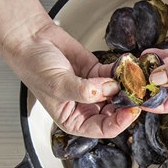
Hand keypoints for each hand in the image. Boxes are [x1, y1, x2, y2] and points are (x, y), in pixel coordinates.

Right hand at [9, 22, 139, 137]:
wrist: (31, 39)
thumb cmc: (35, 67)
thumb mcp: (59, 85)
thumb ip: (85, 91)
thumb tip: (110, 88)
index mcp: (74, 120)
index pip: (103, 128)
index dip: (120, 122)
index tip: (131, 111)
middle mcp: (85, 107)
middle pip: (115, 112)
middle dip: (127, 103)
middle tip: (137, 93)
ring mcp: (94, 90)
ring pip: (118, 93)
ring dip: (128, 86)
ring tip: (133, 78)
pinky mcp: (98, 72)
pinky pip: (116, 75)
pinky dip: (123, 71)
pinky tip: (127, 66)